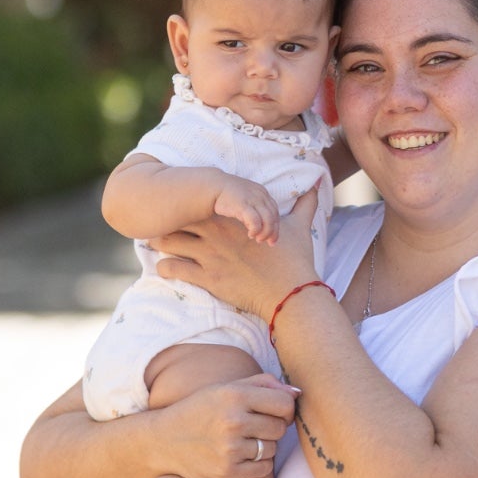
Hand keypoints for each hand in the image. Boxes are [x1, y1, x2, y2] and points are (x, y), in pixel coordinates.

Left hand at [151, 184, 321, 316]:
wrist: (291, 294)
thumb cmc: (295, 260)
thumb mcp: (300, 227)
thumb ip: (305, 204)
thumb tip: (319, 184)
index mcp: (233, 216)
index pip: (198, 199)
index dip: (186, 201)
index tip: (181, 204)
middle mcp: (216, 231)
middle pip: (174, 217)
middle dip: (165, 219)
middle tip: (161, 224)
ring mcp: (208, 254)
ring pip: (165, 241)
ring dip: (158, 243)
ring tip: (157, 245)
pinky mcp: (205, 278)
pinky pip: (170, 269)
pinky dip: (163, 268)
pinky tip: (166, 269)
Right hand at [158, 373, 299, 477]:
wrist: (164, 441)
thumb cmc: (201, 410)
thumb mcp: (225, 389)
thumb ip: (263, 384)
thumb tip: (298, 393)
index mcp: (234, 395)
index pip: (285, 403)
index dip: (286, 409)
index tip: (276, 412)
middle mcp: (233, 421)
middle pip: (280, 427)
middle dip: (272, 427)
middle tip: (254, 427)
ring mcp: (230, 448)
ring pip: (272, 448)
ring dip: (263, 446)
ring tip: (241, 441)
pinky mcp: (228, 472)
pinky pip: (264, 469)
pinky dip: (258, 464)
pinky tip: (240, 456)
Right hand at [213, 176, 280, 244]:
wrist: (212, 186)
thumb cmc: (229, 195)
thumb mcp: (247, 199)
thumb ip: (256, 209)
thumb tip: (261, 227)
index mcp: (263, 193)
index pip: (275, 212)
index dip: (275, 226)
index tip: (272, 238)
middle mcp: (260, 195)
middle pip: (273, 217)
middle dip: (272, 232)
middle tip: (268, 242)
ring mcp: (253, 199)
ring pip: (268, 220)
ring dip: (265, 233)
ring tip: (258, 239)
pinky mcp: (243, 205)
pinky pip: (255, 221)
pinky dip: (256, 230)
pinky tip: (251, 234)